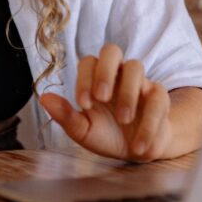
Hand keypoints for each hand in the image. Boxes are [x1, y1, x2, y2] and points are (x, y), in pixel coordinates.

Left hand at [39, 44, 172, 161]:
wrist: (137, 151)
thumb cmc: (106, 134)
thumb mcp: (84, 130)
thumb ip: (65, 115)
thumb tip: (43, 97)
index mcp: (96, 78)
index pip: (88, 62)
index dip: (84, 79)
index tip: (83, 105)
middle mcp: (117, 74)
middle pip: (112, 50)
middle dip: (105, 71)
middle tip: (102, 97)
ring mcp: (140, 82)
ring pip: (136, 66)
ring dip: (128, 93)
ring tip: (123, 120)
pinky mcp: (159, 97)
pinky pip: (157, 97)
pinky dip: (149, 122)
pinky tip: (138, 146)